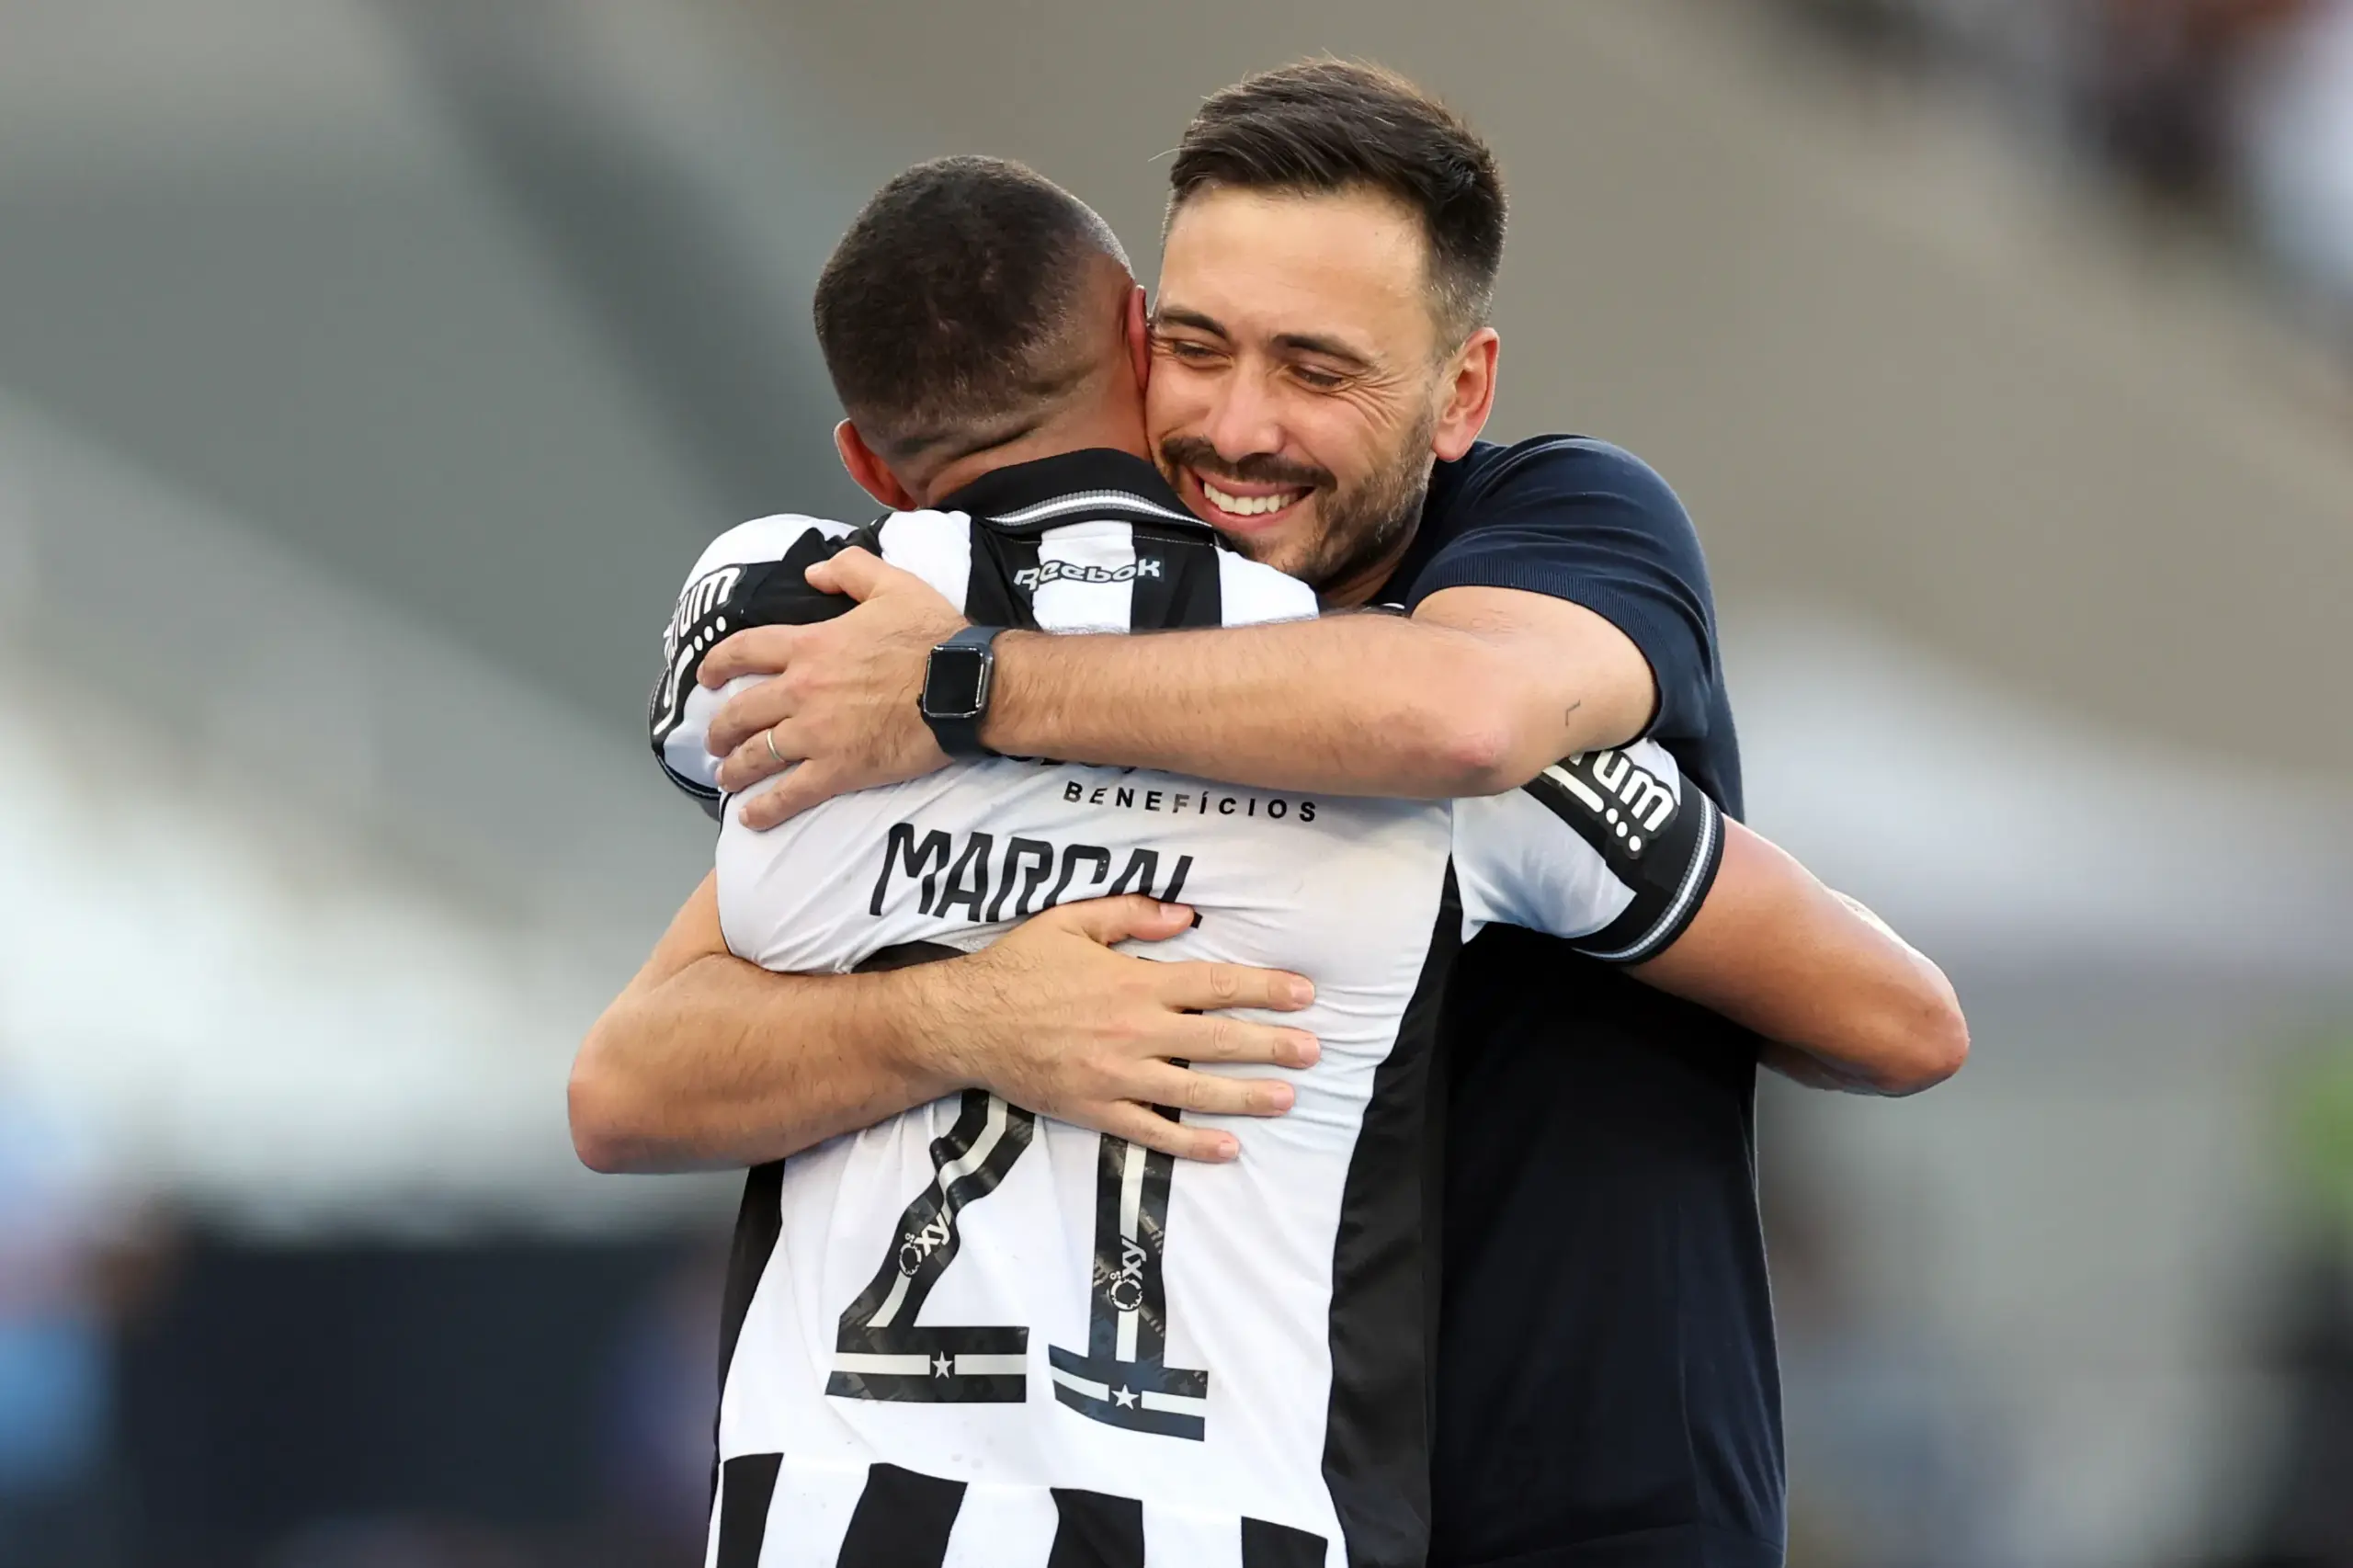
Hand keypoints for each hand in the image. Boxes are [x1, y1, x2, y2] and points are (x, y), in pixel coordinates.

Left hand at [704, 547, 966, 826]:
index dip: (717, 664)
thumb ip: (849, 570)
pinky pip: (790, 793)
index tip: (706, 677)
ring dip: (734, 769)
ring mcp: (817, 733)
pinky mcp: (838, 769)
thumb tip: (813, 573)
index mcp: (811, 645)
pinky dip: (765, 809)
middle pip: (741, 711)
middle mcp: (802, 689)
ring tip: (725, 778)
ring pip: (757, 755)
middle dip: (719, 729)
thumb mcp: (893, 584)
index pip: (745, 651)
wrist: (965, 687)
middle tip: (714, 740)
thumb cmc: (934, 638)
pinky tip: (750, 818)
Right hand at [909, 896, 1320, 1161]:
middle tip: (1314, 1051)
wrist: (964, 1023)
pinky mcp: (1096, 1109)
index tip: (1304, 994)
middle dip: (1272, 1045)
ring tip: (1288, 1098)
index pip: (1214, 985)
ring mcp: (1116, 1076)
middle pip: (1218, 1039)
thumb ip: (1131, 915)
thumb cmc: (1017, 968)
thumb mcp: (1070, 922)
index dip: (1264, 989)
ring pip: (1195, 1090)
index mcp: (1133, 982)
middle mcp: (1134, 1031)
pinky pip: (1152, 1132)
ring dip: (1246, 1095)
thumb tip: (1188, 918)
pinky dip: (1191, 1144)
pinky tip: (1228, 1148)